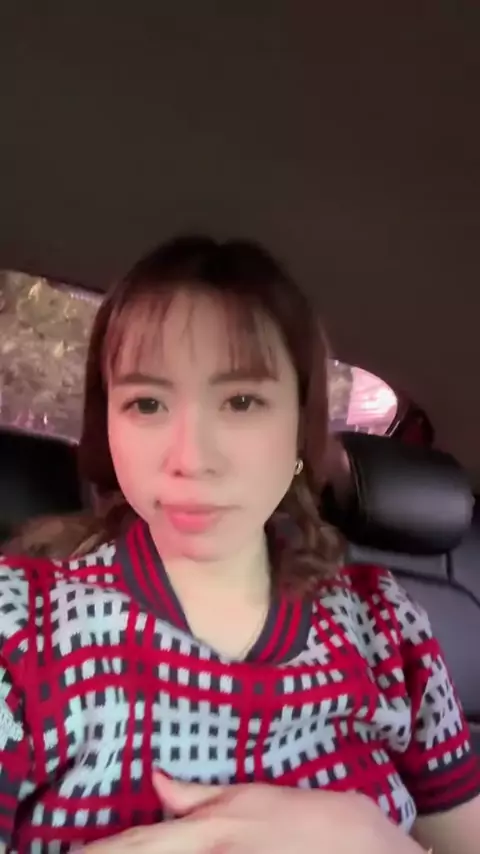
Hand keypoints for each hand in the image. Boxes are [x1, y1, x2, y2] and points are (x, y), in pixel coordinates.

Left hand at [82, 774, 425, 853]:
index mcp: (213, 826)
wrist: (366, 851)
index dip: (105, 850)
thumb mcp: (255, 797)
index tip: (73, 853)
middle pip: (147, 853)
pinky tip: (159, 851)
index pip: (142, 843)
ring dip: (135, 851)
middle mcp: (213, 850)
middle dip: (112, 852)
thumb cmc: (316, 816)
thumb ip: (200, 795)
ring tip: (102, 851)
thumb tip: (156, 781)